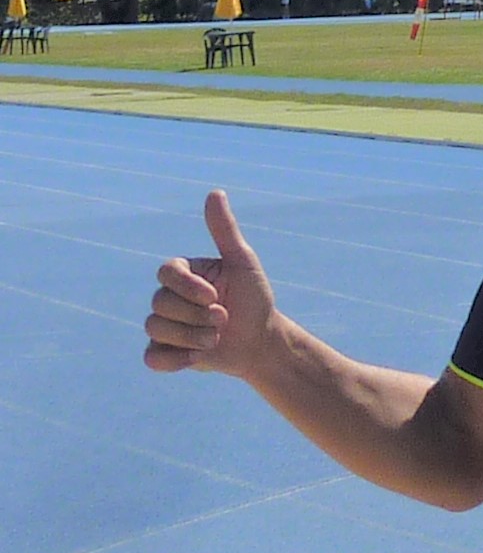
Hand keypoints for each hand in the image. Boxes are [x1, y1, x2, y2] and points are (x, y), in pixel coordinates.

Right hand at [144, 189, 275, 378]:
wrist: (261, 341)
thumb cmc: (253, 299)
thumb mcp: (242, 263)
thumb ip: (225, 231)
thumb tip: (215, 192)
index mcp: (183, 273)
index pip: (165, 273)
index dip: (188, 288)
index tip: (215, 296)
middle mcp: (169, 296)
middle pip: (160, 303)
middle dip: (196, 316)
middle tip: (223, 319)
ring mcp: (165, 326)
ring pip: (155, 329)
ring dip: (192, 337)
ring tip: (215, 338)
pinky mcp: (167, 352)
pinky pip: (152, 357)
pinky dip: (173, 360)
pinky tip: (196, 358)